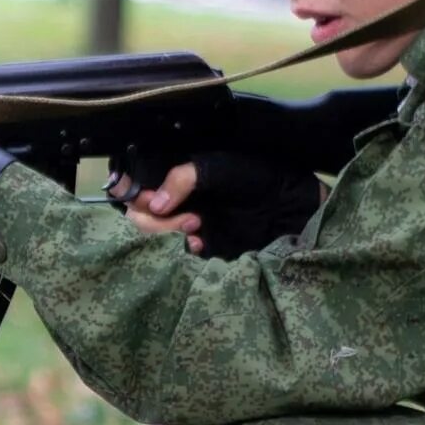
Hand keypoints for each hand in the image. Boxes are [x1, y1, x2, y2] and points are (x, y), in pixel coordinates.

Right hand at [112, 153, 324, 259]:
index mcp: (175, 176)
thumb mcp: (219, 168)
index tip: (144, 197)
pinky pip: (172, 256)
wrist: (292, 209)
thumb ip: (183, 178)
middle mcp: (174, 200)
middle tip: (188, 217)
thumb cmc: (258, 178)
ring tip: (197, 227)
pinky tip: (200, 244)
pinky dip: (180, 251)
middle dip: (152, 217)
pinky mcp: (197, 249)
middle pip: (137, 213)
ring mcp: (182, 226)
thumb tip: (154, 204)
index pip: (135, 184)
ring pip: (150, 236)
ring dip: (166, 233)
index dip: (131, 191)